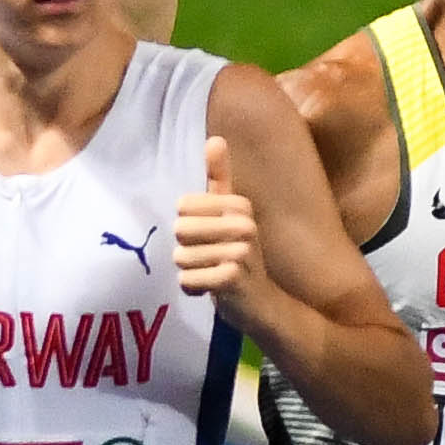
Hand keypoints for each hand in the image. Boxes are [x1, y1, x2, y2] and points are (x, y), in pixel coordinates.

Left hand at [173, 135, 259, 300]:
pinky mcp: (232, 278)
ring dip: (190, 271)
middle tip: (209, 260)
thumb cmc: (239, 256)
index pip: (183, 206)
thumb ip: (220, 178)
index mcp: (240, 206)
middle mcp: (244, 225)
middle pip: (180, 230)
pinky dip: (193, 288)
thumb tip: (214, 139)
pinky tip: (212, 290)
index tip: (209, 239)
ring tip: (212, 275)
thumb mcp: (230, 216)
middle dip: (186, 250)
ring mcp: (241, 252)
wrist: (264, 305)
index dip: (188, 227)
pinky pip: (188, 279)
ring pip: (181, 257)